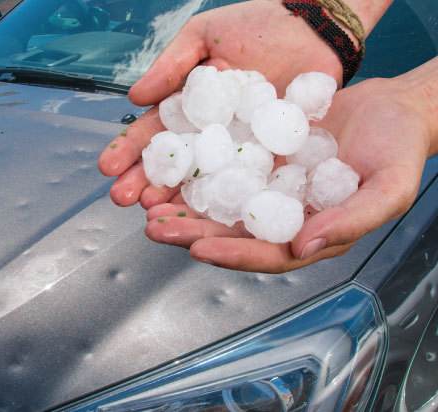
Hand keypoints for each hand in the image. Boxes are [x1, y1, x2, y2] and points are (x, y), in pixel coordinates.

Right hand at [98, 0, 343, 208]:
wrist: (312, 28)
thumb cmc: (256, 25)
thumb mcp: (203, 36)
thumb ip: (170, 66)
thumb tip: (134, 97)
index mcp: (188, 107)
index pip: (152, 132)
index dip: (129, 149)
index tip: (108, 166)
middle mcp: (208, 134)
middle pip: (172, 163)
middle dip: (144, 182)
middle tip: (122, 199)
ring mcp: (237, 149)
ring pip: (201, 179)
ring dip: (174, 198)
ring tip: (152, 211)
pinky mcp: (268, 157)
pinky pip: (244, 180)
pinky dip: (223, 198)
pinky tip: (202, 213)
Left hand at [144, 77, 432, 272]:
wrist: (391, 109)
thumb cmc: (398, 152)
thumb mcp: (388, 189)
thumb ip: (350, 221)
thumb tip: (302, 247)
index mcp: (311, 235)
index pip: (267, 254)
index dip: (232, 254)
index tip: (198, 249)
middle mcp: (284, 216)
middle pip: (233, 233)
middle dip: (193, 234)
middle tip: (155, 229)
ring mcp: (269, 187)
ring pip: (222, 203)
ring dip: (185, 207)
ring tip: (150, 206)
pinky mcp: (261, 158)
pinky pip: (225, 167)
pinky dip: (199, 171)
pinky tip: (173, 170)